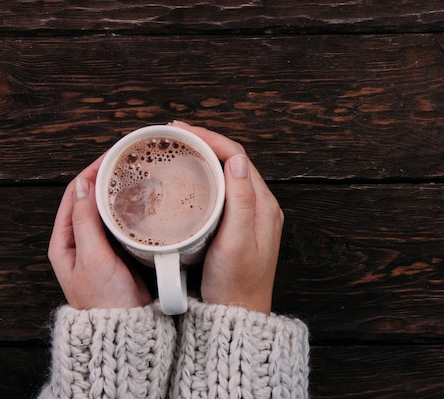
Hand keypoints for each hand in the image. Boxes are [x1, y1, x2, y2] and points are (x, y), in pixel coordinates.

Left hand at [48, 155, 151, 308]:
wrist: (126, 328)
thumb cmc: (105, 299)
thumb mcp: (91, 257)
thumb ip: (85, 221)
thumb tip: (82, 186)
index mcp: (65, 241)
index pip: (74, 194)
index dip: (91, 171)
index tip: (111, 156)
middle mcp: (81, 241)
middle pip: (90, 198)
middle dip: (107, 176)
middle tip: (128, 160)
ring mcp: (101, 246)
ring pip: (107, 208)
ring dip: (119, 190)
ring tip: (137, 174)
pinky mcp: (120, 252)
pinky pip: (123, 222)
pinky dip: (131, 207)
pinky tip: (145, 201)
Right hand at [171, 121, 283, 314]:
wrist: (236, 315)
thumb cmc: (236, 284)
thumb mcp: (237, 242)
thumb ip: (242, 201)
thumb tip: (237, 160)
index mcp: (263, 205)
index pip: (238, 157)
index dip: (211, 139)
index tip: (183, 131)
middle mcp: (260, 206)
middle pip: (233, 161)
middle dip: (205, 142)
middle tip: (175, 135)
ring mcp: (249, 216)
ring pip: (227, 175)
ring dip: (205, 157)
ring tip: (179, 148)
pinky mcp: (236, 226)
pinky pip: (223, 191)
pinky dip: (205, 177)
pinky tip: (189, 178)